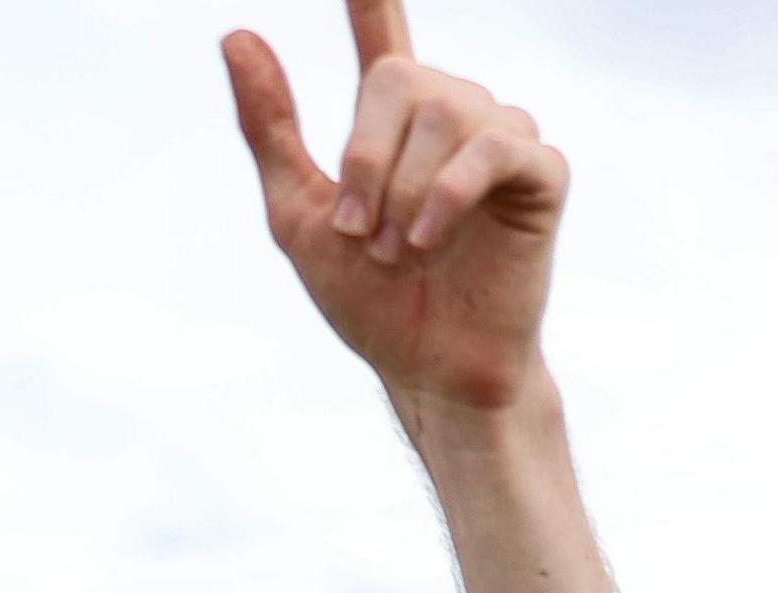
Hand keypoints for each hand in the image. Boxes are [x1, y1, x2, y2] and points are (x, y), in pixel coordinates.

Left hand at [221, 2, 568, 417]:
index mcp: (395, 126)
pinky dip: (450, 191)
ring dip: (403, 188)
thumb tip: (236, 35)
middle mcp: (453, 119)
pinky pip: (497, 146)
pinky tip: (428, 238)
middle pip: (402, 80)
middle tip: (357, 233)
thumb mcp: (298, 215)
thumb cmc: (369, 301)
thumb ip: (271, 128)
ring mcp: (500, 141)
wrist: (426, 370)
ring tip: (395, 249)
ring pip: (449, 111)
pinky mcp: (541, 176)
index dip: (372, 3)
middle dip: (365, 158)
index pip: (384, 40)